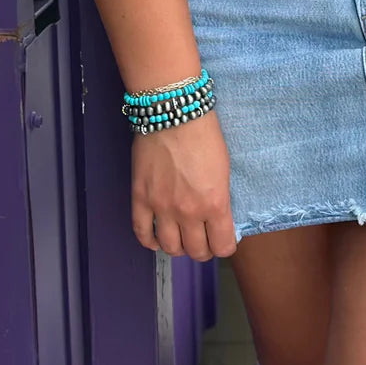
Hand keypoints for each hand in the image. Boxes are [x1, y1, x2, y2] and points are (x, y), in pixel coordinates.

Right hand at [131, 109, 237, 259]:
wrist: (174, 113)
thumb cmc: (205, 134)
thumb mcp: (224, 169)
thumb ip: (219, 198)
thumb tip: (217, 217)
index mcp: (214, 204)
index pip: (222, 246)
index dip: (225, 245)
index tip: (223, 239)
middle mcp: (188, 213)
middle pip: (196, 251)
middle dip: (203, 249)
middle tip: (203, 238)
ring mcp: (161, 208)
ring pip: (170, 248)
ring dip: (178, 248)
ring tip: (181, 238)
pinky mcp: (140, 199)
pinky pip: (142, 233)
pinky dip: (150, 241)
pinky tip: (157, 237)